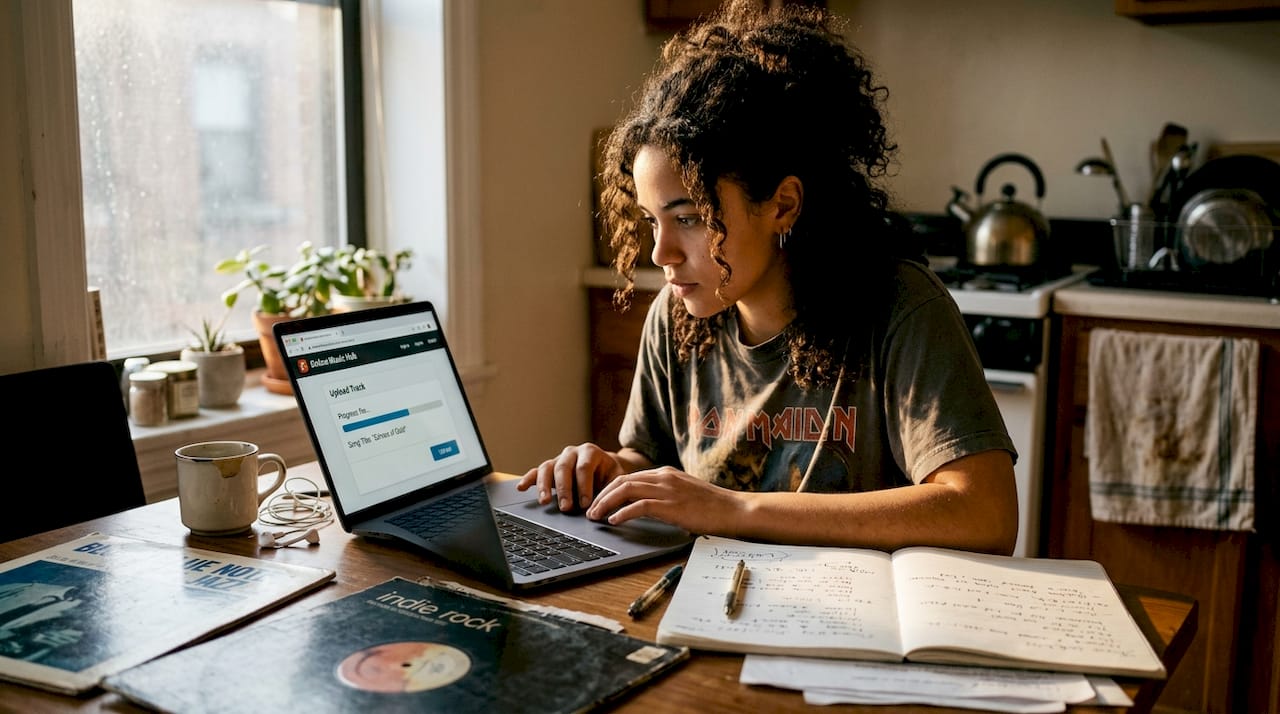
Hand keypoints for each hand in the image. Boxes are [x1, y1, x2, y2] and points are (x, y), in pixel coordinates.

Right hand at [516, 443, 623, 512]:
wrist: (605, 468)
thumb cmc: (611, 475)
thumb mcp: (617, 479)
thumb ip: (614, 489)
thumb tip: (610, 506)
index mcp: (590, 452)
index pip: (584, 467)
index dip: (584, 486)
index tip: (586, 504)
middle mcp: (572, 453)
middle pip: (564, 468)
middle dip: (564, 489)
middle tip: (566, 507)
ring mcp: (559, 459)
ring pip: (547, 468)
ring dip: (544, 486)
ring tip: (545, 501)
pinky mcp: (549, 468)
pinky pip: (536, 472)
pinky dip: (528, 479)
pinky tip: (521, 488)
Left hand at [585, 466, 741, 533]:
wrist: (734, 510)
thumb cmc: (713, 507)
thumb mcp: (685, 494)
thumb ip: (666, 495)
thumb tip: (647, 507)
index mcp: (666, 473)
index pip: (630, 477)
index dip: (610, 489)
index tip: (600, 501)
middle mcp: (664, 477)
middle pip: (622, 481)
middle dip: (602, 495)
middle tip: (591, 510)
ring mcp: (667, 490)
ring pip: (625, 490)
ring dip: (606, 503)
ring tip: (596, 516)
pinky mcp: (670, 505)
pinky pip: (638, 506)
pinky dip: (622, 513)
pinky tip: (614, 521)